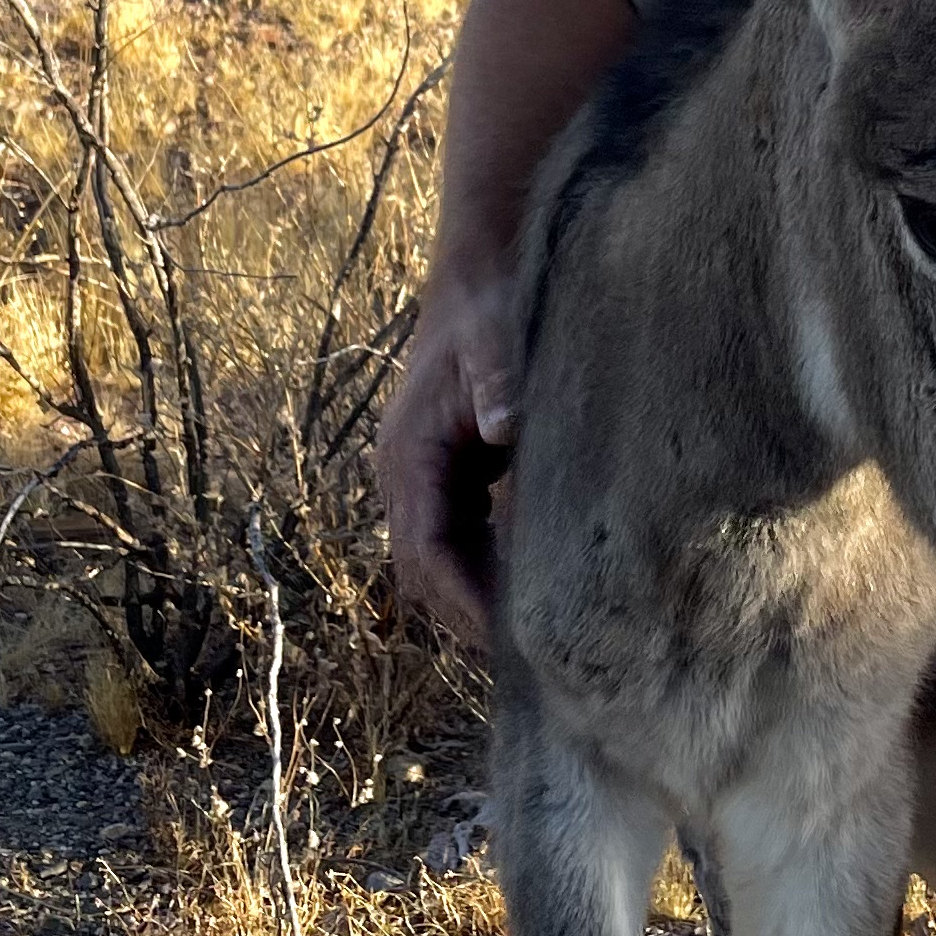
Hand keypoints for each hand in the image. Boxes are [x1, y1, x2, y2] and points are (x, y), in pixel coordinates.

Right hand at [377, 265, 519, 650]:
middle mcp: (403, 475)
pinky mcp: (445, 474)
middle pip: (424, 570)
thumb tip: (502, 428)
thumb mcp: (494, 341)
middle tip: (529, 658)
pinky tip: (530, 587)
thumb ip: (497, 384)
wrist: (474, 278)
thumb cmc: (486, 310)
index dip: (463, 598)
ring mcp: (420, 477)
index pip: (426, 550)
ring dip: (474, 597)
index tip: (507, 636)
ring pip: (436, 560)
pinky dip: (484, 569)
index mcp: (409, 455)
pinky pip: (456, 538)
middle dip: (467, 613)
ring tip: (532, 640)